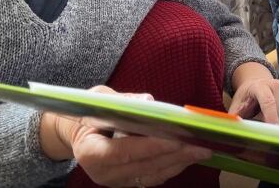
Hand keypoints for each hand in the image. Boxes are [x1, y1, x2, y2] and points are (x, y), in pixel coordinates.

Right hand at [40, 86, 210, 186]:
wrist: (77, 134)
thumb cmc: (89, 113)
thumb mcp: (99, 99)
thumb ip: (122, 101)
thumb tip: (148, 102)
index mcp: (90, 152)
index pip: (123, 152)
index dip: (150, 147)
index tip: (176, 139)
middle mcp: (103, 173)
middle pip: (143, 166)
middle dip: (174, 155)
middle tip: (200, 144)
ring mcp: (116, 181)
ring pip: (152, 175)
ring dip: (179, 163)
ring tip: (202, 150)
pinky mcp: (128, 182)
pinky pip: (154, 177)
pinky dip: (173, 166)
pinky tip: (190, 155)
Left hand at [228, 76, 278, 124]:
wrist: (257, 83)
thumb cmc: (247, 97)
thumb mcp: (237, 104)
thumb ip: (235, 115)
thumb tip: (232, 126)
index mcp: (261, 86)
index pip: (268, 102)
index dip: (270, 117)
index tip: (272, 130)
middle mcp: (277, 85)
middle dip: (273, 123)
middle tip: (263, 122)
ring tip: (271, 116)